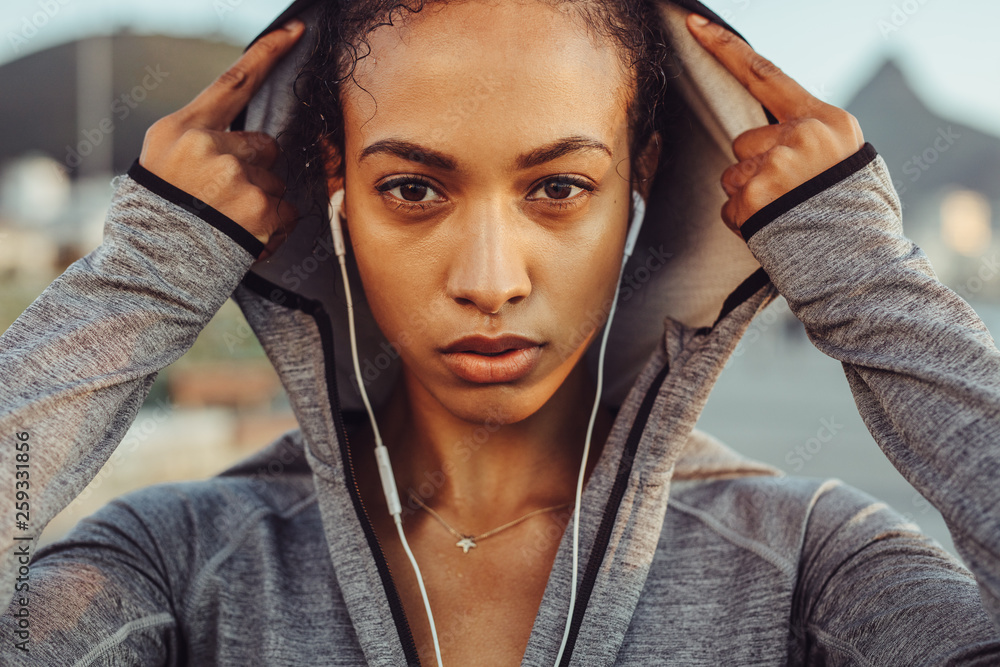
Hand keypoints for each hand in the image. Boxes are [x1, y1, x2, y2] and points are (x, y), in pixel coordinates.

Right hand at [139, 20, 305, 259]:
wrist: (151, 271)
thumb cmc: (156, 219)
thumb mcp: (161, 165)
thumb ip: (199, 142)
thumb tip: (249, 141)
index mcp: (181, 129)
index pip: (234, 81)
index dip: (269, 53)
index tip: (297, 31)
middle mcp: (208, 146)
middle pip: (265, 145)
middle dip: (256, 171)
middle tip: (224, 200)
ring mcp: (236, 176)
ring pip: (277, 181)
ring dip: (263, 203)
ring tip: (229, 223)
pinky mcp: (259, 208)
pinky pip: (287, 212)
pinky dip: (274, 228)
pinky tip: (246, 238)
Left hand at [686, 14, 864, 236]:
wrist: (863, 265)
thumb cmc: (855, 216)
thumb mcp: (846, 161)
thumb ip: (809, 138)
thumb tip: (774, 136)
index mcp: (827, 121)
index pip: (765, 74)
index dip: (725, 48)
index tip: (693, 23)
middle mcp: (801, 136)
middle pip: (744, 141)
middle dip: (756, 169)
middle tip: (790, 196)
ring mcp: (776, 165)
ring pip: (732, 175)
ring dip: (749, 198)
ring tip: (785, 216)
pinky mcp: (755, 197)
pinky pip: (730, 208)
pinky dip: (744, 223)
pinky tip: (773, 232)